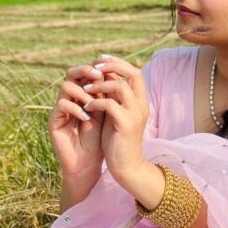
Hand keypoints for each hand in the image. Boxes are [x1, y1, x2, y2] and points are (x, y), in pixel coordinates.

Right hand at [48, 62, 104, 181]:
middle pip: (71, 73)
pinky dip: (76, 109)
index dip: (96, 68)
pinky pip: (61, 105)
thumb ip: (108, 95)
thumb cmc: (100, 140)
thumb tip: (116, 72)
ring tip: (93, 103)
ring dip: (82, 92)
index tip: (108, 69)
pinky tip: (87, 119)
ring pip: (66, 87)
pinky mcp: (54, 120)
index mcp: (84, 95)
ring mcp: (61, 109)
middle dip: (85, 70)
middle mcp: (71, 99)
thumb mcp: (107, 115)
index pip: (86, 73)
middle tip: (97, 76)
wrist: (89, 164)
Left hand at [80, 55, 149, 184]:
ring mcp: (135, 114)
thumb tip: (103, 78)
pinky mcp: (126, 124)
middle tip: (94, 67)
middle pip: (133, 73)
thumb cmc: (119, 141)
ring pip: (120, 87)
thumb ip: (114, 98)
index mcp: (141, 102)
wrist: (126, 166)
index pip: (135, 72)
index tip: (101, 61)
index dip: (118, 63)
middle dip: (113, 66)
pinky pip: (109, 104)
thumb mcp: (116, 115)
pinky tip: (86, 108)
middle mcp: (142, 105)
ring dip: (100, 85)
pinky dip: (95, 102)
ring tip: (85, 90)